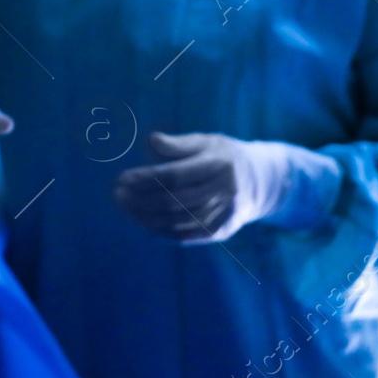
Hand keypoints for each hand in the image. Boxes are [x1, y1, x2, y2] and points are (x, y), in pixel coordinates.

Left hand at [114, 132, 336, 242]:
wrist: (259, 181)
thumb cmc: (222, 157)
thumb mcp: (205, 142)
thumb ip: (178, 144)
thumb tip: (151, 141)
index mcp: (220, 165)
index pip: (176, 176)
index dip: (146, 179)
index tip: (122, 178)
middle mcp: (225, 191)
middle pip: (174, 201)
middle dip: (141, 200)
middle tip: (118, 195)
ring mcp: (225, 214)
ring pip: (177, 221)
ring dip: (145, 217)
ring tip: (126, 206)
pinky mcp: (221, 231)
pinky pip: (184, 236)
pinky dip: (160, 231)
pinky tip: (143, 221)